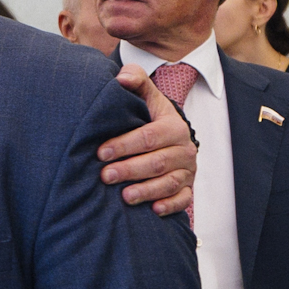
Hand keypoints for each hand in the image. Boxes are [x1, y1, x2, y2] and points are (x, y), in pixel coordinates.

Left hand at [100, 66, 196, 215]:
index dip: (125, 144)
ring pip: (169, 183)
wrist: (170, 137)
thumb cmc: (150, 117)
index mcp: (174, 127)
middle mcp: (184, 149)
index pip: (149, 136)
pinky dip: (170, 206)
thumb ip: (135, 80)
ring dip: (147, 191)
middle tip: (105, 176)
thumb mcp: (146, 96)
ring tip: (124, 197)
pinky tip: (154, 210)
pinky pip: (183, 200)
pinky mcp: (188, 189)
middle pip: (157, 162)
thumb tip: (121, 78)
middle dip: (130, 169)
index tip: (101, 152)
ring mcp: (188, 171)